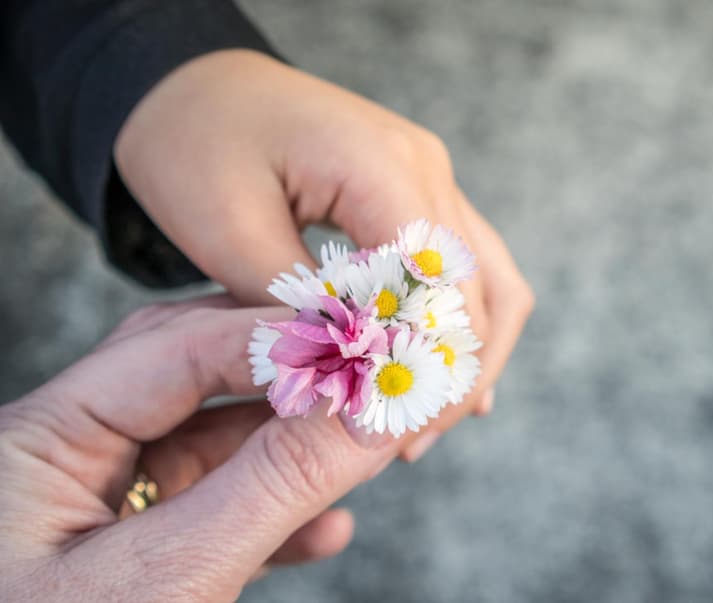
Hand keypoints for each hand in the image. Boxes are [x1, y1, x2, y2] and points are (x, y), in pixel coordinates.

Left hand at [0, 298, 405, 600]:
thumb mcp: (167, 581)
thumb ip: (274, 485)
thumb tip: (373, 408)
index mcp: (35, 440)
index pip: (174, 348)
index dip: (278, 340)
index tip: (369, 343)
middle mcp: (61, 460)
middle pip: (195, 383)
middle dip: (289, 383)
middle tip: (371, 376)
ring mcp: (94, 513)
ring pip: (211, 452)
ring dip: (292, 455)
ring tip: (365, 451)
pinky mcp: (126, 564)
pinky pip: (209, 517)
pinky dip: (272, 520)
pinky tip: (327, 530)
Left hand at [114, 50, 532, 459]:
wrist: (195, 87)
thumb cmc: (193, 143)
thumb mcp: (224, 229)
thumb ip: (298, 305)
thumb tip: (357, 373)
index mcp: (378, 164)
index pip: (436, 280)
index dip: (422, 357)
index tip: (388, 423)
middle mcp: (424, 167)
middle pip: (481, 288)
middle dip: (451, 373)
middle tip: (406, 443)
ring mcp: (431, 176)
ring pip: (491, 282)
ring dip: (467, 356)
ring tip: (424, 425)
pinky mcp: (421, 194)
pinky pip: (466, 267)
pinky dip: (458, 327)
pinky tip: (438, 380)